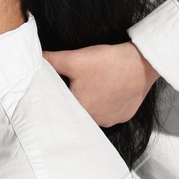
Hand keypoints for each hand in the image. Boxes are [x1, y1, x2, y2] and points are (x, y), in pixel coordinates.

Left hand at [42, 40, 157, 127]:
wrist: (142, 62)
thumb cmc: (109, 62)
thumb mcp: (75, 59)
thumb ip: (52, 61)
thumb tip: (37, 58)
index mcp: (81, 110)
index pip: (64, 106)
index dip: (63, 94)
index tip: (67, 85)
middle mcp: (96, 120)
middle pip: (81, 110)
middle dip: (79, 97)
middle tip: (82, 82)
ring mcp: (112, 119)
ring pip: (96, 112)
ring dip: (94, 101)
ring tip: (97, 84)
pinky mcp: (125, 115)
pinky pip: (112, 111)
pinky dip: (109, 102)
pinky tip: (109, 89)